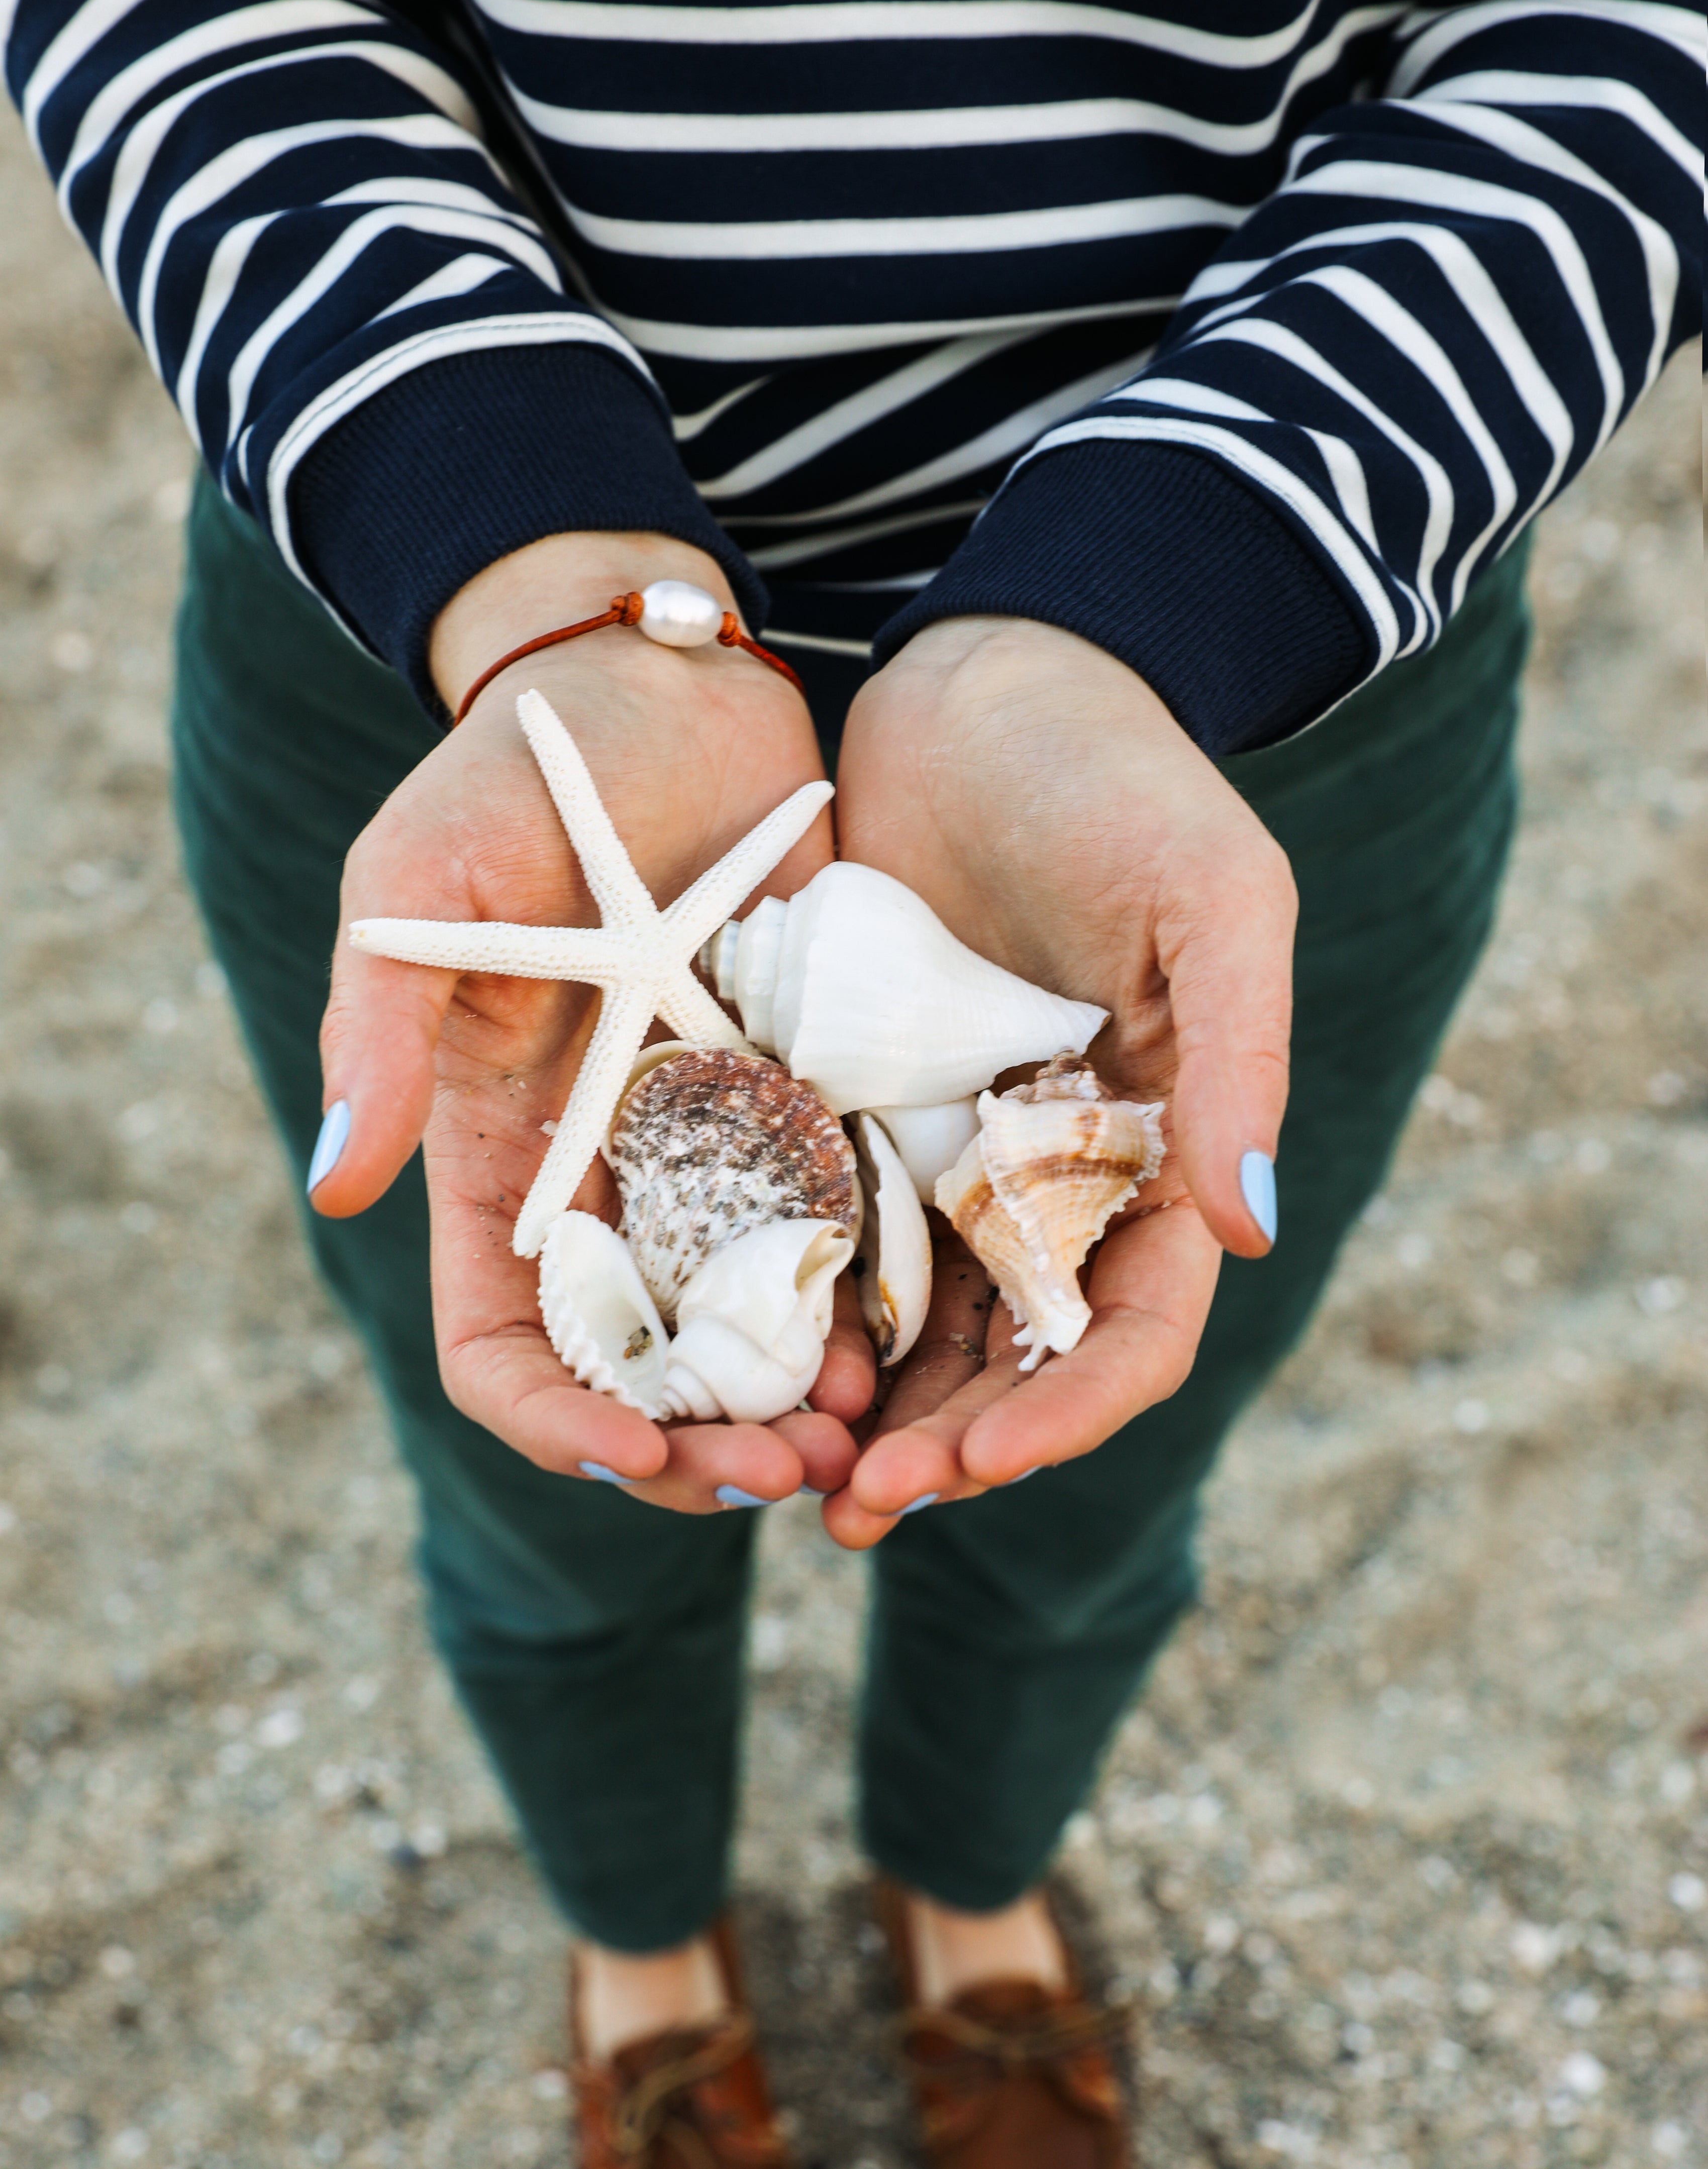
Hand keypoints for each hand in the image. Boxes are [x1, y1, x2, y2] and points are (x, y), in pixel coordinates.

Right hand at [309, 530, 874, 1513]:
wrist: (666, 690)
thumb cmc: (523, 774)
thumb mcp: (424, 877)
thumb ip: (379, 1024)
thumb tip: (334, 1184)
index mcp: (497, 1163)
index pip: (507, 1346)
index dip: (559, 1421)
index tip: (635, 1452)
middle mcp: (605, 1187)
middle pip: (640, 1375)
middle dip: (698, 1444)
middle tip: (786, 1478)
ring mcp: (713, 1160)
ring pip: (748, 1339)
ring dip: (792, 1410)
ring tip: (862, 1442)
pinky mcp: (810, 1115)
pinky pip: (839, 1247)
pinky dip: (867, 1315)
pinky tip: (911, 1345)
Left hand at [822, 615, 1295, 1547]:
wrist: (992, 682)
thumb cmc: (1121, 776)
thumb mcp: (1210, 896)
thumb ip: (1239, 1058)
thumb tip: (1252, 1229)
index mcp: (1161, 1151)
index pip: (1130, 1326)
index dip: (1066, 1412)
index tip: (978, 1466)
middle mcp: (1061, 1177)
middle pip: (1017, 1359)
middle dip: (952, 1445)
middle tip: (858, 1503)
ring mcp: (958, 1154)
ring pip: (923, 1329)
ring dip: (871, 1415)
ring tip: (793, 1477)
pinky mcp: (866, 1114)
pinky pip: (836, 1241)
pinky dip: (805, 1315)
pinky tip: (744, 1362)